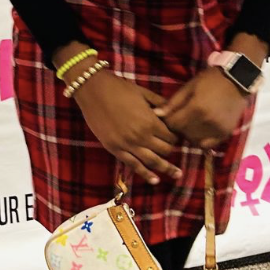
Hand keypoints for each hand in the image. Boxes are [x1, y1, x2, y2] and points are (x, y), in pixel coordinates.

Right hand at [73, 70, 183, 185]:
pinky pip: (133, 165)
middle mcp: (141, 136)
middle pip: (164, 150)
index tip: (176, 137)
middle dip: (170, 150)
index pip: (171, 137)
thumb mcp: (144, 93)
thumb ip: (161, 104)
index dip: (176, 138)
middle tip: (172, 148)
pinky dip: (145, 174)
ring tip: (177, 175)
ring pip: (152, 161)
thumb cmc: (119, 88)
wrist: (93, 90)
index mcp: (150, 121)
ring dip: (166, 168)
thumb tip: (173, 114)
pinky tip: (155, 180)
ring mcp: (127, 145)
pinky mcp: (114, 149)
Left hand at [155, 69, 248, 148]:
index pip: (173, 124)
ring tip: (190, 123)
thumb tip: (156, 114)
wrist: (237, 79)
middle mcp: (207, 122)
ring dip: (188, 134)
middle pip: (183, 134)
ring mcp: (218, 130)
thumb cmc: (210, 80)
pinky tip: (200, 130)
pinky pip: (208, 144)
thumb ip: (173, 103)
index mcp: (196, 109)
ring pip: (194, 141)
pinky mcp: (226, 133)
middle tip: (180, 118)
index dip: (168, 121)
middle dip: (178, 128)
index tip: (169, 116)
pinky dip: (201, 140)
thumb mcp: (189, 87)